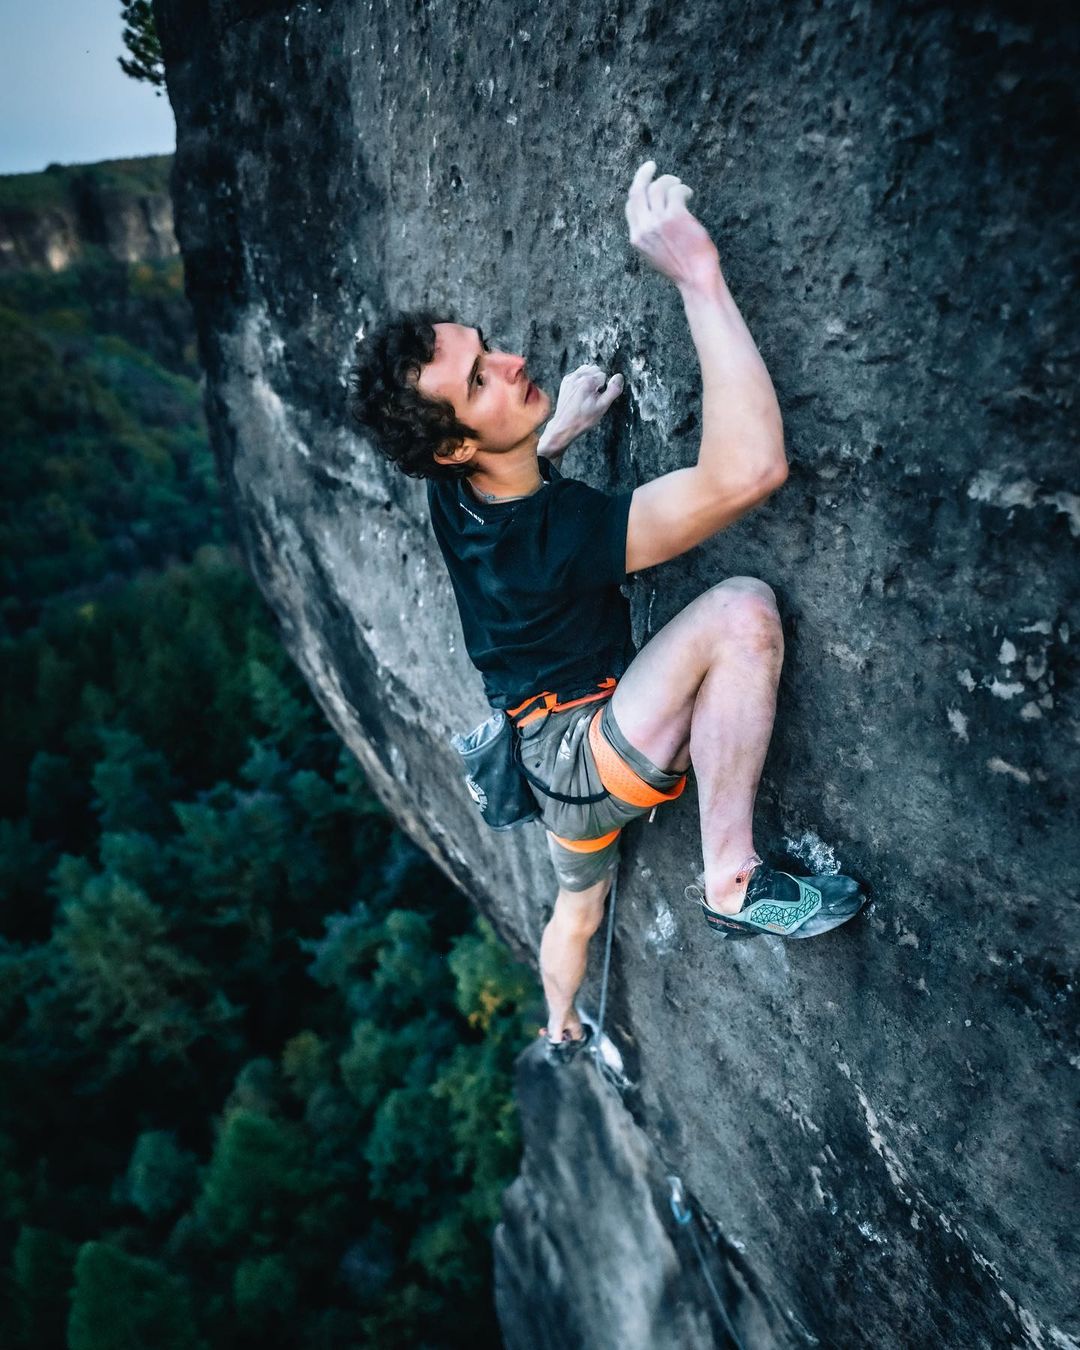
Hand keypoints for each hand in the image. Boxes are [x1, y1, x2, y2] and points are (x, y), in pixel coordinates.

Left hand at [538, 363, 623, 452]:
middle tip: (593, 396)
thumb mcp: (602, 407)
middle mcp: (577, 377)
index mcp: (588, 381)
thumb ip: (613, 390)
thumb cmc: (583, 419)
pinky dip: (581, 380)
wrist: (564, 426)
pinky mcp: (565, 382)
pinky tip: (580, 393)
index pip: (604, 375)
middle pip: (595, 369)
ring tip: (588, 393)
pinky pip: (577, 374)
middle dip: (597, 381)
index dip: (604, 388)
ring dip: (590, 378)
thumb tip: (619, 377)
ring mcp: (570, 379)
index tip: (598, 398)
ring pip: (586, 369)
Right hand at [624, 159, 719, 292]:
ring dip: (670, 182)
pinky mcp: (676, 216)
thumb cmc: (680, 268)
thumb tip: (652, 214)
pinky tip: (689, 195)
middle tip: (652, 165)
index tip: (644, 181)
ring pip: (658, 187)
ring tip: (680, 187)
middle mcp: (644, 228)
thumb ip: (648, 235)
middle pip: (637, 191)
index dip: (637, 190)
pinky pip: (676, 192)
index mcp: (636, 238)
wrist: (695, 277)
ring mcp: (659, 221)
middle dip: (644, 174)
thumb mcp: (654, 254)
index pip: (630, 206)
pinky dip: (683, 190)